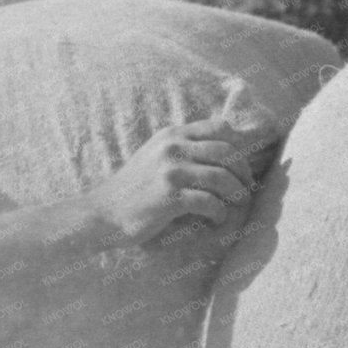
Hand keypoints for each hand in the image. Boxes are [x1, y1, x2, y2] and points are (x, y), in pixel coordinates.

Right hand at [87, 100, 278, 247]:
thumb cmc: (132, 189)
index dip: (238, 146)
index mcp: (171, 134)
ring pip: (222, 177)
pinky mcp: (170, 197)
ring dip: (236, 193)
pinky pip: (210, 202)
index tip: (241, 165)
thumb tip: (223, 154)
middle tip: (245, 188)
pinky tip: (216, 219)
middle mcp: (172, 147)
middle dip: (243, 172)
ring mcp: (171, 171)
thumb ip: (182, 148)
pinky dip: (219, 212)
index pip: (220, 127)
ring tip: (237, 204)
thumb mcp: (155, 155)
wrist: (102, 213)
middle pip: (227, 152)